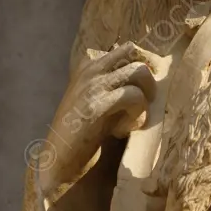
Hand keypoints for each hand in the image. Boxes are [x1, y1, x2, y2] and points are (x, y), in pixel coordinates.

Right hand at [40, 41, 157, 202]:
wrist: (60, 161)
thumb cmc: (85, 133)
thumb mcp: (101, 101)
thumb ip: (117, 84)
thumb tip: (150, 74)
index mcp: (90, 65)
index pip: (128, 49)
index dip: (145, 66)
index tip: (145, 91)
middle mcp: (91, 69)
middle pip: (134, 52)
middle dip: (148, 75)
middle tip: (144, 102)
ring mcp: (92, 85)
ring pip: (139, 71)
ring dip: (144, 96)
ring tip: (133, 118)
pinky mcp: (95, 106)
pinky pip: (133, 96)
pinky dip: (136, 115)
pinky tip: (121, 130)